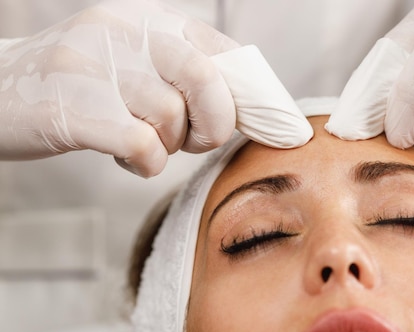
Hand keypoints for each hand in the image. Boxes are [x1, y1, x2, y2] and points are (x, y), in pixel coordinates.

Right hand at [0, 0, 311, 176]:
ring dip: (168, 146)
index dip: (254, 92)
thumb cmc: (78, 86)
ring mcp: (94, 65)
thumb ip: (184, 73)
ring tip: (142, 142)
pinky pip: (142, 145)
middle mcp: (123, 31)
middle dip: (216, 122)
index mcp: (146, 18)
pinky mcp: (71, 107)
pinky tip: (128, 159)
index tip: (274, 124)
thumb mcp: (133, 63)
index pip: (221, 49)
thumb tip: (249, 105)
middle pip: (206, 79)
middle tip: (199, 141)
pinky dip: (146, 163)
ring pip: (171, 119)